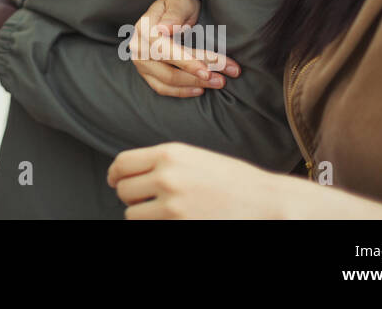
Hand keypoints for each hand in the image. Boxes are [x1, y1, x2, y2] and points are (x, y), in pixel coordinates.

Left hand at [108, 142, 284, 218]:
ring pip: (132, 214)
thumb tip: (130, 172)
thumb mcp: (194, 157)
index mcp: (170, 154)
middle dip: (131, 197)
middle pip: (123, 190)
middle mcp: (167, 177)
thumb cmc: (232, 180)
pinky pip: (151, 228)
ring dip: (142, 215)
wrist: (266, 202)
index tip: (115, 181)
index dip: (114, 174)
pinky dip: (156, 225)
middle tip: (145, 200)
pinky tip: (172, 220)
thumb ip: (162, 162)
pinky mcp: (180, 226)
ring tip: (162, 212)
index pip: (122, 163)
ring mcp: (173, 206)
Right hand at [127, 0, 239, 96]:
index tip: (207, 70)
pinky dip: (182, 91)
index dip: (186, 61)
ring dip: (194, 84)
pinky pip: (162, 88)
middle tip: (222, 80)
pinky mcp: (147, 73)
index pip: (164, 49)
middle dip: (197, 76)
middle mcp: (138, 47)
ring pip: (167, 81)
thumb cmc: (179, 8)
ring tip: (219, 82)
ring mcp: (141, 62)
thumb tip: (164, 29)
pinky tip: (200, 90)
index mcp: (145, 27)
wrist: (171, 15)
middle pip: (167, 69)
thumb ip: (174, 14)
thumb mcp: (180, 3)